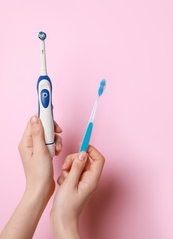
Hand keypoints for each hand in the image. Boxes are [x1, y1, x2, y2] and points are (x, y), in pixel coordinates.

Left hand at [0, 115, 62, 238]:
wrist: (42, 189)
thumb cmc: (39, 173)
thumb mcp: (40, 151)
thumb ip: (39, 133)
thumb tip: (36, 117)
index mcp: (26, 141)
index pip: (34, 121)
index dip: (43, 113)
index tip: (50, 105)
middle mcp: (30, 143)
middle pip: (42, 126)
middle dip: (52, 128)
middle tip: (59, 131)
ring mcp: (37, 147)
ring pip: (49, 134)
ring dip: (56, 138)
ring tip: (57, 148)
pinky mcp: (43, 152)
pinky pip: (51, 142)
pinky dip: (56, 144)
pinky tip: (58, 152)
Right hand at [50, 146, 104, 237]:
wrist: (61, 220)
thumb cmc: (67, 206)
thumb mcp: (70, 183)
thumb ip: (77, 166)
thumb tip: (83, 153)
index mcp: (92, 179)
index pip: (98, 159)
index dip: (91, 150)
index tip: (81, 145)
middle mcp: (89, 178)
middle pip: (85, 159)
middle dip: (74, 160)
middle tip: (66, 167)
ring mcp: (82, 181)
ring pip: (77, 164)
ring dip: (68, 168)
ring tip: (64, 178)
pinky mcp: (76, 182)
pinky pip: (72, 171)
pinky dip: (66, 174)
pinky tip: (63, 183)